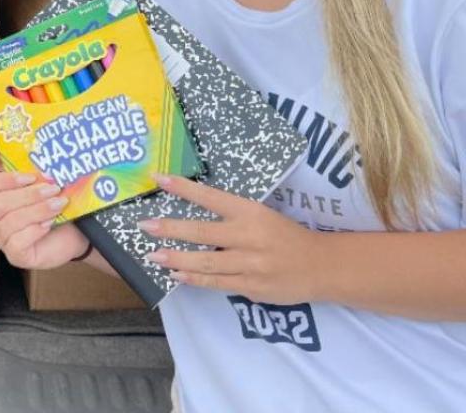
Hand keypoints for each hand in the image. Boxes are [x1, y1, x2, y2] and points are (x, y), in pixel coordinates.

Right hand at [0, 137, 89, 269]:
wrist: (76, 231)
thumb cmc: (52, 203)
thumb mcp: (33, 178)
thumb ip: (4, 160)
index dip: (5, 180)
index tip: (30, 176)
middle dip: (29, 195)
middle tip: (53, 188)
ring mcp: (3, 239)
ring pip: (11, 222)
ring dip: (38, 210)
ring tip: (58, 204)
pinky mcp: (16, 256)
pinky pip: (18, 242)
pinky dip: (35, 230)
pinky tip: (49, 224)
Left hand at [139, 174, 324, 304]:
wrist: (321, 266)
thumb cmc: (287, 236)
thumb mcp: (263, 215)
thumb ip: (232, 215)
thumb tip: (193, 211)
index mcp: (252, 212)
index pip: (212, 197)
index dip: (184, 188)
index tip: (159, 179)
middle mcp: (249, 237)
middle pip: (202, 232)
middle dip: (171, 228)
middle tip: (145, 226)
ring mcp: (249, 264)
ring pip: (205, 262)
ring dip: (176, 258)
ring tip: (152, 255)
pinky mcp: (251, 286)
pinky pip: (216, 283)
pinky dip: (193, 279)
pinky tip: (176, 274)